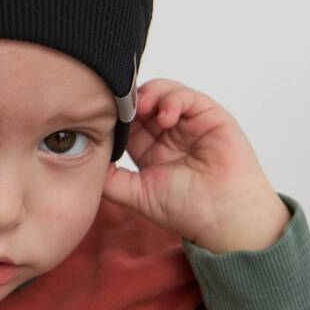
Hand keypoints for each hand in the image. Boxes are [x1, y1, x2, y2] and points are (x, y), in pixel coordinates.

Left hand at [100, 78, 289, 250]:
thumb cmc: (187, 210)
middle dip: (128, 102)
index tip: (102, 117)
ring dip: (148, 95)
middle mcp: (168, 133)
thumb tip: (86, 162)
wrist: (224, 217)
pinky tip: (165, 117)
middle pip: (141, 102)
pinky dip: (171, 98)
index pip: (127, 123)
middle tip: (119, 107)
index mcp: (150, 149)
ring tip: (141, 109)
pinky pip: (186, 95)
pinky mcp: (209, 115)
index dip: (114, 117)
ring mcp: (188, 122)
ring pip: (161, 92)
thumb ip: (111, 180)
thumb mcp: (138, 195)